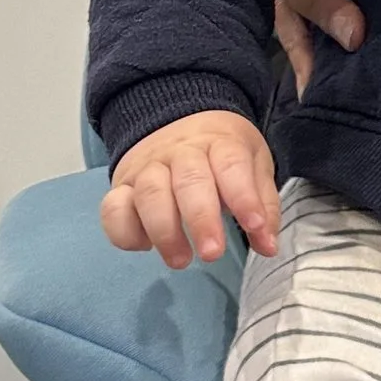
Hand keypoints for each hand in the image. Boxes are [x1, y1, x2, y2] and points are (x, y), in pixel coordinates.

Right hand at [102, 111, 276, 266]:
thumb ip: (263, 205)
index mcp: (219, 142)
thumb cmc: (221, 154)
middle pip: (188, 181)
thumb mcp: (253, 165)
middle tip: (212, 254)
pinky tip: (145, 247)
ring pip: (149, 194)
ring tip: (181, 261)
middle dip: (201, 219)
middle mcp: (180, 152)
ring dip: (164, 231)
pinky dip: (124, 232)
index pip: (231, 164)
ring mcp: (147, 168)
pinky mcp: (121, 186)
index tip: (255, 227)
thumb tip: (267, 246)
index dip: (244, 196)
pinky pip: (113, 208)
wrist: (176, 119)